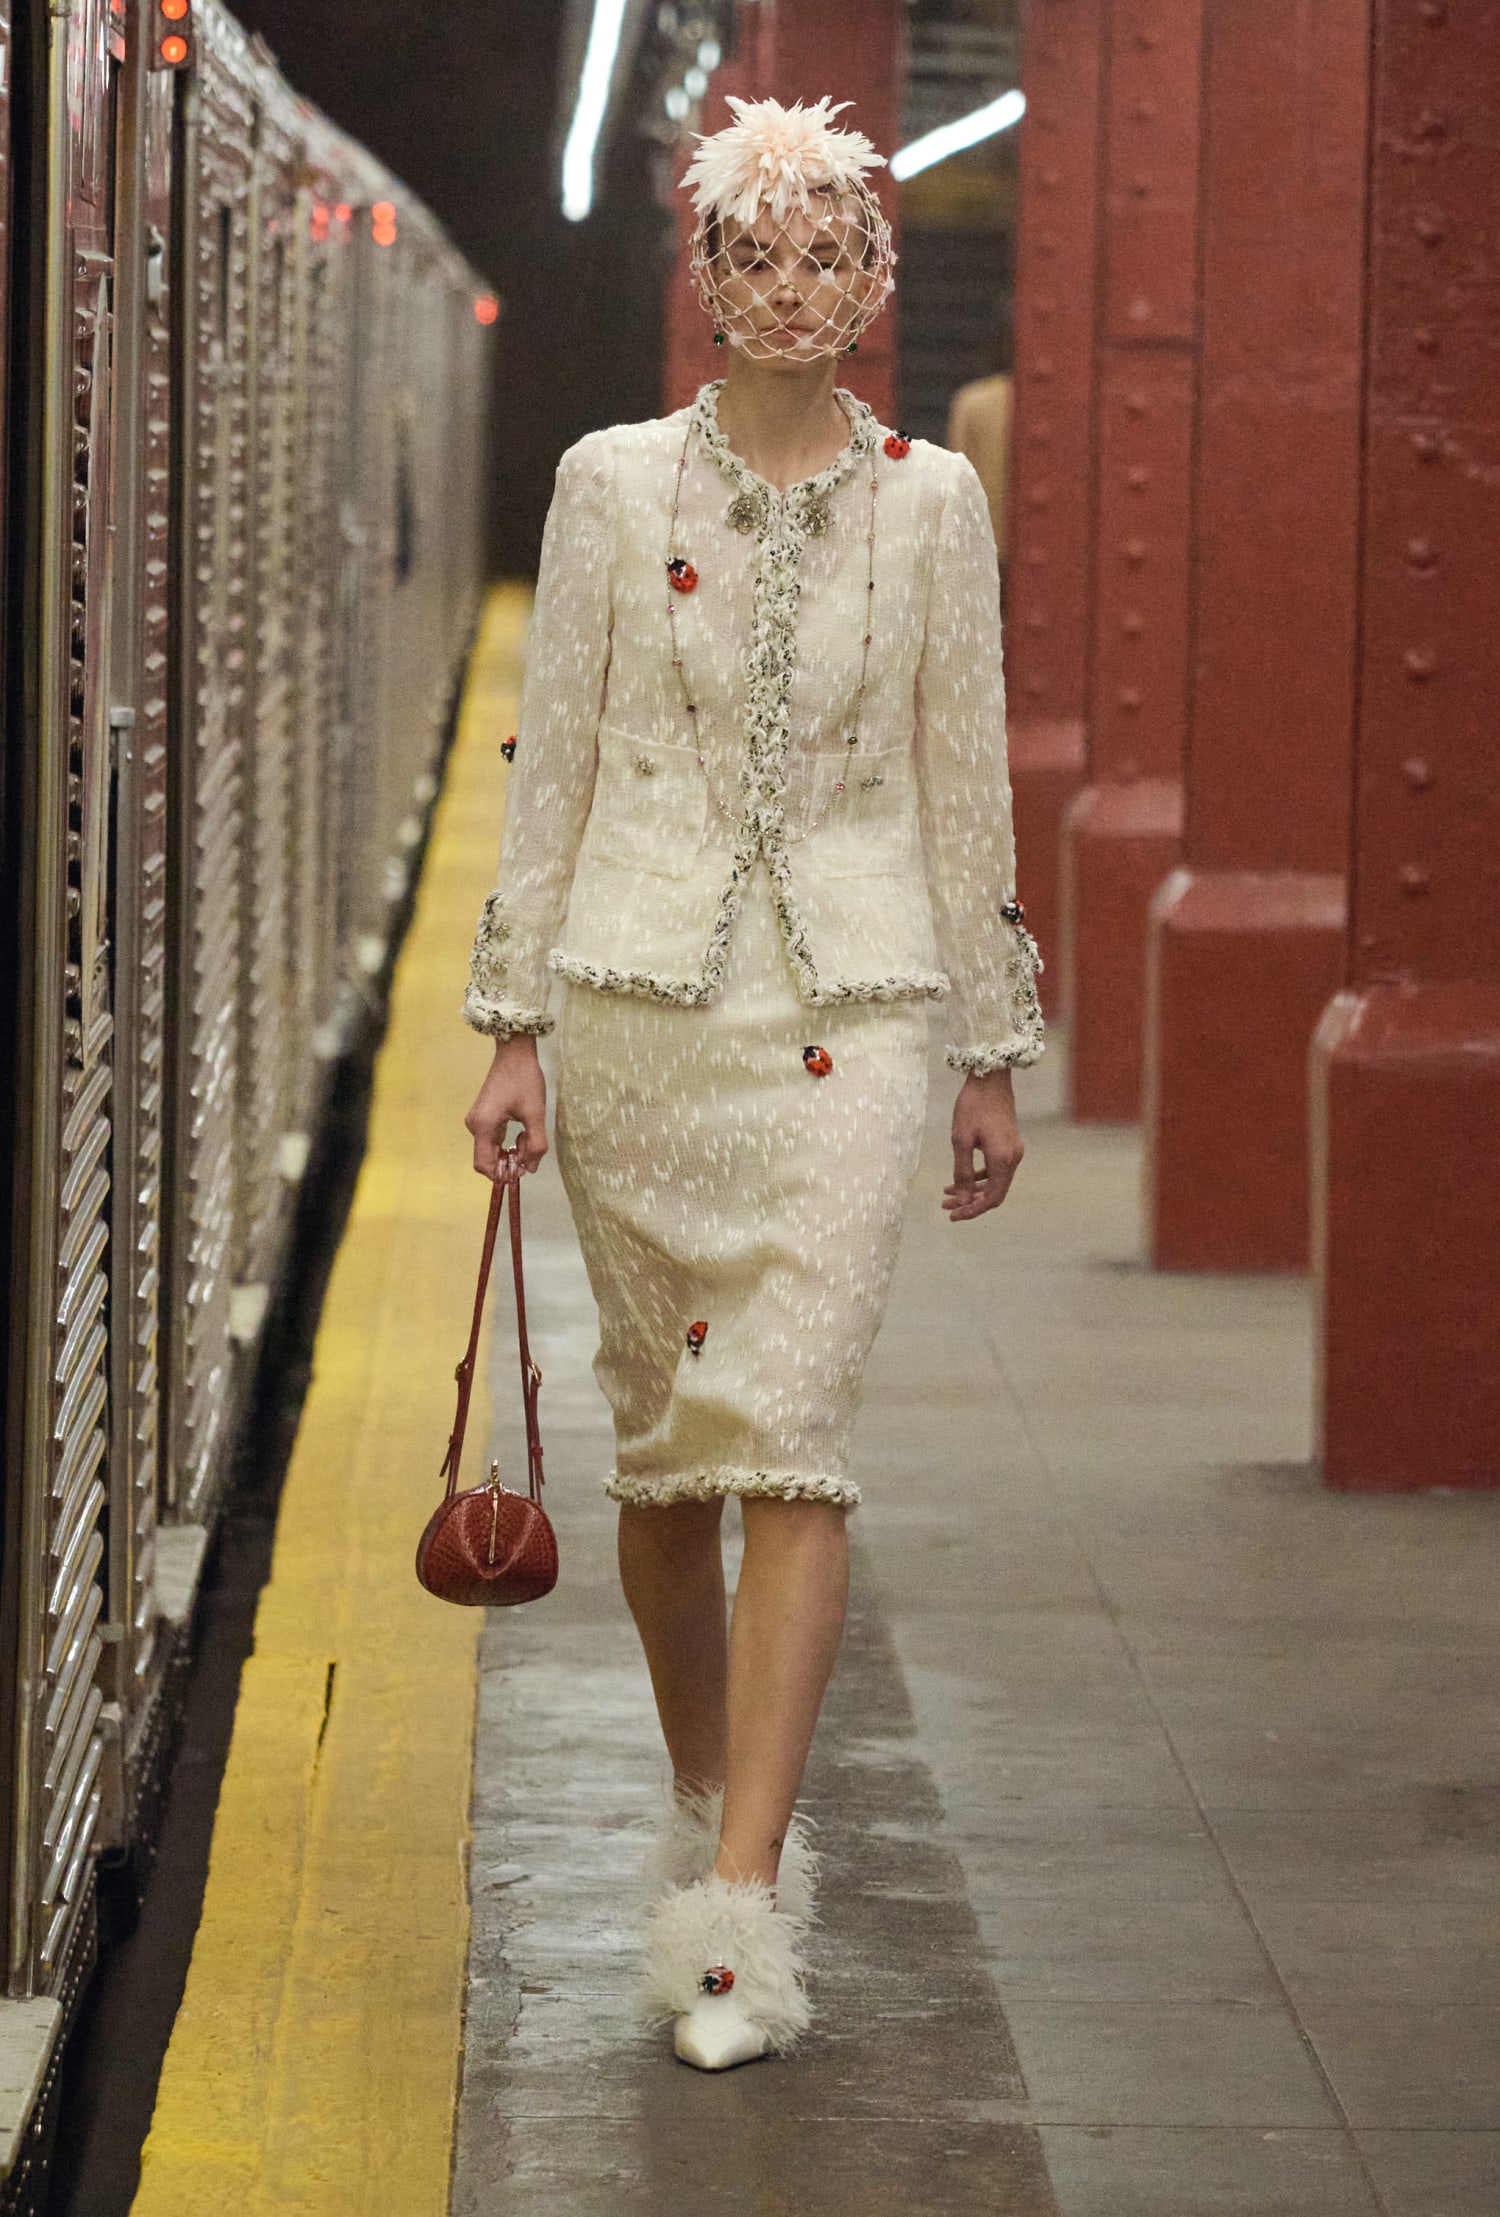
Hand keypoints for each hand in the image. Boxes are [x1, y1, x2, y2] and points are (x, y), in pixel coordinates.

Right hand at [466, 1035, 547, 1177]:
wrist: (515, 1053)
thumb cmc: (525, 1080)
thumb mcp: (535, 1114)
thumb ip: (536, 1145)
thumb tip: (530, 1169)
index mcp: (483, 1126)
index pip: (483, 1165)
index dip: (501, 1175)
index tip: (521, 1172)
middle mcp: (475, 1125)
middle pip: (488, 1158)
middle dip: (511, 1161)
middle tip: (532, 1151)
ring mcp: (478, 1120)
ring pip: (493, 1148)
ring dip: (512, 1150)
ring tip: (530, 1136)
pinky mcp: (483, 1115)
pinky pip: (494, 1138)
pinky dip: (509, 1140)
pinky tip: (524, 1131)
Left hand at [944, 1068, 1022, 1221]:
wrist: (990, 1076)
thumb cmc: (973, 1105)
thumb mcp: (960, 1140)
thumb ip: (962, 1172)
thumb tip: (963, 1199)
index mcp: (1003, 1159)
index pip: (992, 1198)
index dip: (972, 1210)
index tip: (953, 1215)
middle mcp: (1013, 1158)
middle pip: (994, 1193)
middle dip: (970, 1202)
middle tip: (946, 1207)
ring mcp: (1014, 1150)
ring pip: (995, 1181)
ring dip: (973, 1190)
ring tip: (948, 1195)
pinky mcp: (1009, 1143)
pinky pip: (996, 1168)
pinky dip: (979, 1177)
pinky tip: (961, 1178)